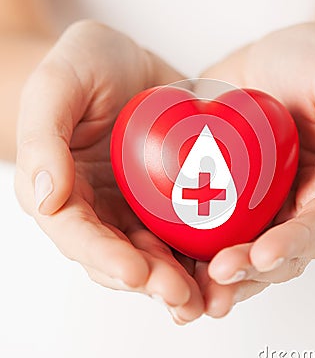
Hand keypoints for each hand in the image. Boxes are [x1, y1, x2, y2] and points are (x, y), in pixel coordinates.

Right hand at [15, 20, 203, 323]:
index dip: (104, 258)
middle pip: (121, 255)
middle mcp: (99, 207)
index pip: (78, 235)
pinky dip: (203, 250)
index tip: (135, 273)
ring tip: (207, 297)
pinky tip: (226, 261)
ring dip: (180, 278)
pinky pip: (186, 226)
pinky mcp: (169, 194)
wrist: (125, 59)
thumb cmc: (85, 65)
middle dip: (150, 281)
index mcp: (63, 191)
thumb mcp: (57, 84)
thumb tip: (45, 198)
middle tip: (183, 297)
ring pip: (156, 251)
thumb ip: (43, 138)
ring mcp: (135, 203)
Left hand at [197, 23, 314, 316]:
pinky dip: (189, 248)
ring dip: (216, 277)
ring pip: (241, 251)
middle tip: (216, 279)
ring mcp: (259, 203)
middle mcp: (297, 206)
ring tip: (188, 294)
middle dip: (247, 272)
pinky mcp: (226, 192)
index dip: (291, 246)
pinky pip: (208, 224)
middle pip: (275, 253)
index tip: (261, 255)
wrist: (278, 56)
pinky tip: (166, 261)